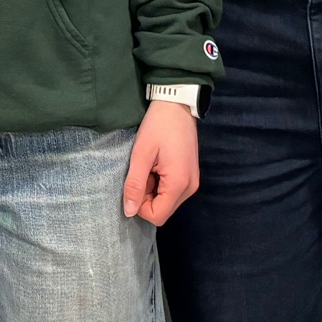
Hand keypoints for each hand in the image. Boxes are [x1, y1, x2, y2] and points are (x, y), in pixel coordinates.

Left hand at [123, 100, 199, 225]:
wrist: (177, 105)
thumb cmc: (158, 126)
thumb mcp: (141, 154)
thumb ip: (134, 184)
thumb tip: (128, 211)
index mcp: (179, 184)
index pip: (157, 216)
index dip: (139, 206)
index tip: (133, 184)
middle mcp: (190, 188)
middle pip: (163, 211)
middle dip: (146, 198)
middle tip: (141, 172)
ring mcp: (192, 182)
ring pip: (166, 202)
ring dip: (152, 191)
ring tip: (149, 167)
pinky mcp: (190, 176)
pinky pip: (172, 192)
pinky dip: (160, 185)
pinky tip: (156, 166)